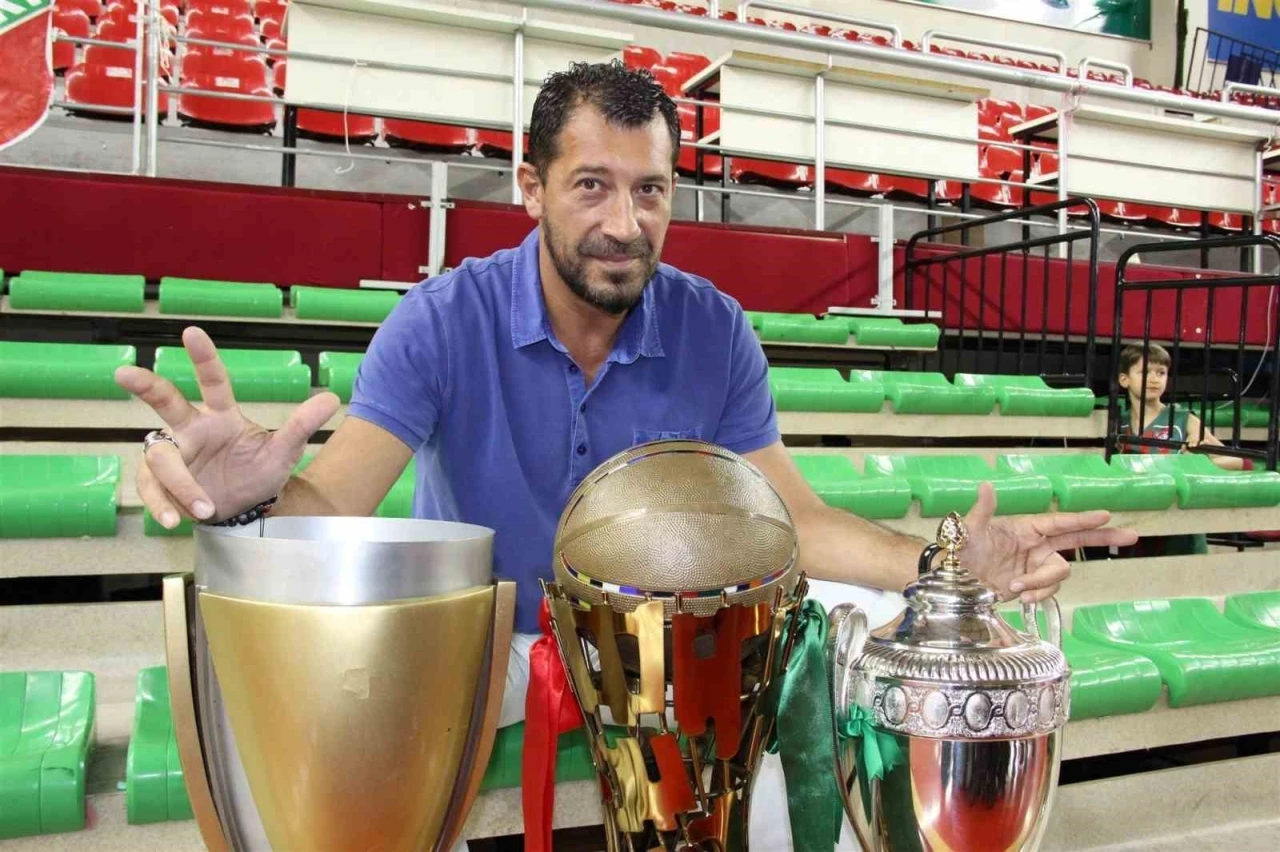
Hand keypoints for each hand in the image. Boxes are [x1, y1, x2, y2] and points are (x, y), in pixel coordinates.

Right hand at [115, 327, 340, 527]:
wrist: (244, 510)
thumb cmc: (259, 473)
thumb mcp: (284, 453)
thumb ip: (301, 426)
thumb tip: (333, 398)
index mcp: (221, 416)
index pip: (214, 381)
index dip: (203, 358)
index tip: (191, 332)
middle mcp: (192, 429)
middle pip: (165, 402)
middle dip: (145, 385)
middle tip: (124, 372)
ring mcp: (174, 455)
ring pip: (161, 458)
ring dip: (178, 484)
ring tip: (203, 507)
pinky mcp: (160, 483)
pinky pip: (151, 489)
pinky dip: (159, 504)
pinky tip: (171, 520)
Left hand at [960, 482, 1137, 602]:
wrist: (954, 580)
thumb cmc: (961, 550)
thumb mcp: (969, 530)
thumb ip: (981, 510)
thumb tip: (984, 485)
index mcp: (1026, 527)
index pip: (1061, 522)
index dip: (1083, 520)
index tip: (1106, 515)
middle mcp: (1036, 545)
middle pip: (1078, 539)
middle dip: (1104, 537)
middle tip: (1131, 536)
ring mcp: (1036, 566)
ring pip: (1059, 573)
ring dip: (1042, 582)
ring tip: (1017, 586)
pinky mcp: (1032, 585)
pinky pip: (1047, 591)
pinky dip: (1038, 594)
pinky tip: (1021, 598)